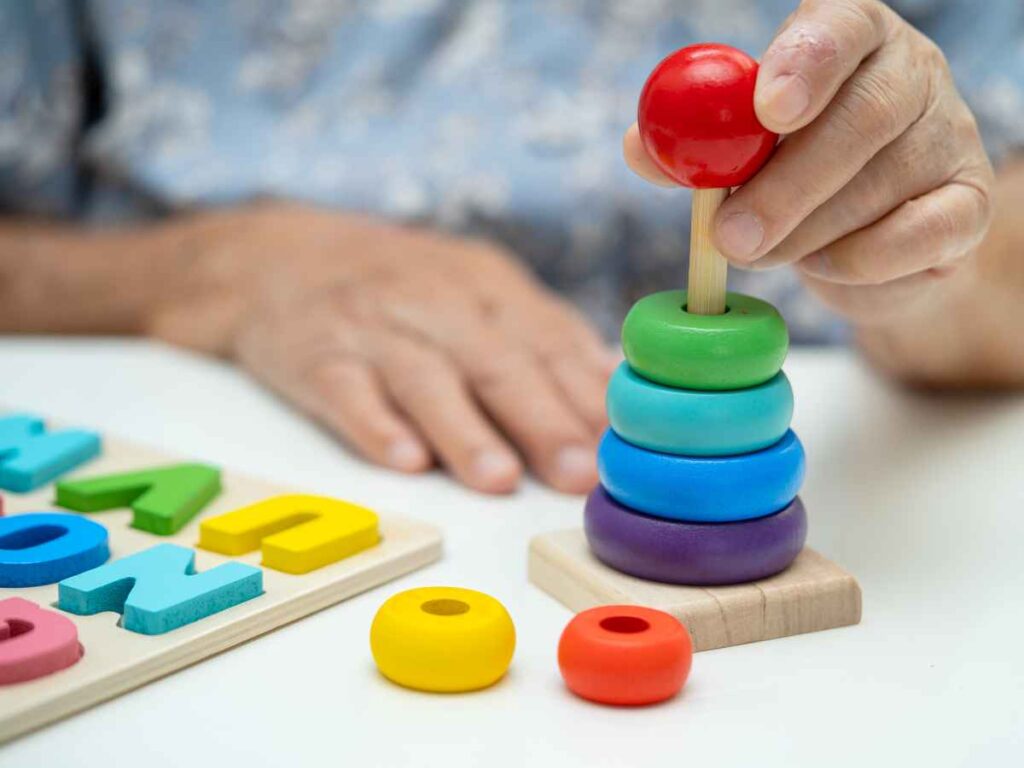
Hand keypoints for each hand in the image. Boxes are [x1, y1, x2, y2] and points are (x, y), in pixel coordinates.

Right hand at [147, 204, 610, 493]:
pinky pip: (345, 390)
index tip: (623, 447)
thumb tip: (611, 389)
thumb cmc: (401, 288)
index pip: (548, 342)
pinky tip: (403, 460)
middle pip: (496, 362)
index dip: (586, 397)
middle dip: (541, 419)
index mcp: (486, 287)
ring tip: (498, 478)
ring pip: (424, 378)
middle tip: (577, 474)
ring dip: (464, 429)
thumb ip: (541, 337)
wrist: (280, 255)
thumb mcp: (477, 291)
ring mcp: (373, 328)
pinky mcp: (314, 355)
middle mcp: (435, 302)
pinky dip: (374, 424)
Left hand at [624, 0, 994, 323]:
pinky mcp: (967, 206)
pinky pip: (915, 237)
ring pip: (880, 186)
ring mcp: (949, 137)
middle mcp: (911, 75)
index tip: (765, 111)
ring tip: (758, 252)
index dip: (802, 64)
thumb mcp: (739, 152)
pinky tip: (820, 264)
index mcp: (850, 38)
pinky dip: (856, 262)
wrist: (865, 235)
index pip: (839, 27)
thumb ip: (693, 149)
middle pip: (864, 116)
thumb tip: (640, 148)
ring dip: (803, 234)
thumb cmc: (790, 174)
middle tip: (729, 236)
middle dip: (786, 186)